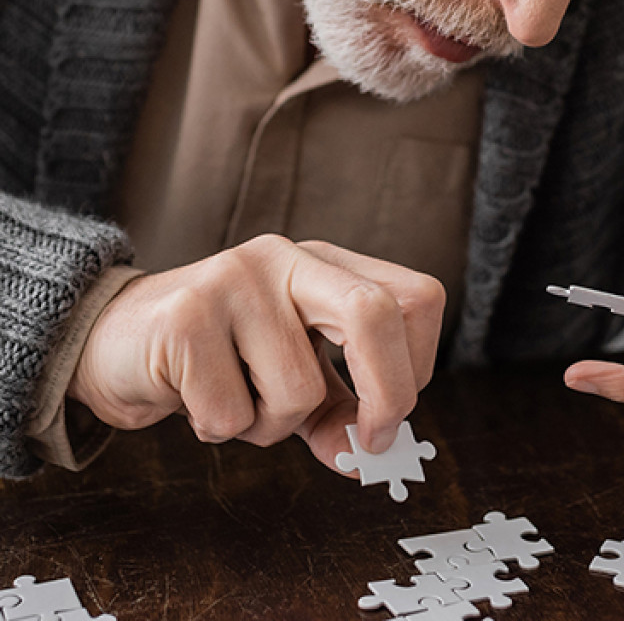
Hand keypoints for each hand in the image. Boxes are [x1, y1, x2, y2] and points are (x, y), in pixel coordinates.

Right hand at [69, 235, 444, 469]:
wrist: (116, 340)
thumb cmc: (219, 359)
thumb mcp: (292, 381)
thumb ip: (338, 413)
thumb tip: (372, 455)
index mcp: (327, 264)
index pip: (416, 297)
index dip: (417, 364)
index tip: (390, 416)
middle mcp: (288, 258)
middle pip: (374, 313)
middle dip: (388, 394)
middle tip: (372, 442)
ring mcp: (236, 279)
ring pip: (299, 389)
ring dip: (271, 426)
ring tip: (236, 400)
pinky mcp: (186, 316)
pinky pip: (234, 413)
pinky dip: (221, 428)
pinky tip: (195, 397)